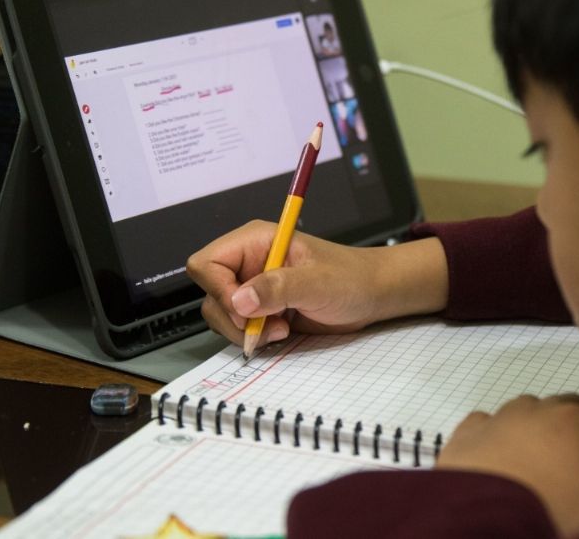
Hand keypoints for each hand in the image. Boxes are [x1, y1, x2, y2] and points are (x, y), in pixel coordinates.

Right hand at [186, 220, 447, 347]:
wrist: (371, 295)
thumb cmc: (350, 277)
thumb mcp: (317, 282)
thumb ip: (278, 287)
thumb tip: (240, 299)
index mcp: (254, 242)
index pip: (207, 263)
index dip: (218, 290)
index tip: (246, 310)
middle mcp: (248, 263)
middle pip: (210, 294)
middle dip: (234, 318)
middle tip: (267, 325)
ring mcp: (253, 287)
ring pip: (220, 314)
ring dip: (245, 331)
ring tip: (280, 328)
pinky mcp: (261, 309)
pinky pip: (238, 328)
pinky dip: (253, 337)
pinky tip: (281, 331)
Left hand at [436, 395, 578, 536]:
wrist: (475, 518)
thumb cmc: (551, 509)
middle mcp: (539, 407)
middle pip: (572, 409)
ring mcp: (500, 416)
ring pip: (531, 411)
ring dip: (543, 428)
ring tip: (542, 465)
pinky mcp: (467, 432)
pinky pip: (491, 423)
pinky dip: (502, 434)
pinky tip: (501, 458)